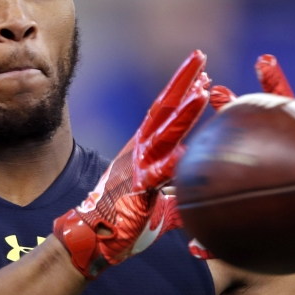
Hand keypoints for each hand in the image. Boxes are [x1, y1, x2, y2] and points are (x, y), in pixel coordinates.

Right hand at [53, 51, 210, 277]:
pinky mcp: (138, 189)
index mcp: (142, 148)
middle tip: (200, 56)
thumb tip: (196, 198)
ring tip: (203, 89)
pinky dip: (174, 163)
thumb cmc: (122, 220)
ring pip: (164, 133)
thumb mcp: (155, 201)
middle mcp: (139, 150)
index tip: (199, 68)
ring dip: (184, 111)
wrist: (91, 237)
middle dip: (183, 81)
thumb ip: (175, 194)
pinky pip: (159, 173)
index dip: (180, 87)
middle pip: (164, 108)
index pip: (163, 110)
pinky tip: (190, 152)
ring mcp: (138, 166)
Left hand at [192, 55, 294, 278]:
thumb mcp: (258, 233)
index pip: (249, 126)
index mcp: (274, 154)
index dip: (232, 108)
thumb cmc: (293, 230)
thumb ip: (228, 239)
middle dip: (274, 83)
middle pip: (284, 109)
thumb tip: (194, 253)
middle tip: (263, 58)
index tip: (211, 88)